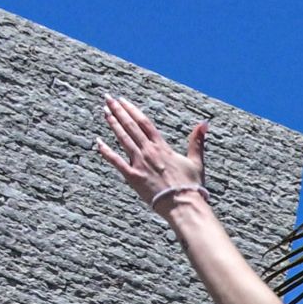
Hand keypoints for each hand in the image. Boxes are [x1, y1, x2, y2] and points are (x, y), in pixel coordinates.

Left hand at [95, 97, 210, 215]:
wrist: (183, 205)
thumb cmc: (191, 186)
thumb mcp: (196, 162)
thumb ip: (197, 141)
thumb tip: (204, 123)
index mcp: (162, 147)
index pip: (144, 123)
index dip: (132, 110)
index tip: (122, 100)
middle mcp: (149, 151)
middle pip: (131, 126)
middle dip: (118, 111)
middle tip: (108, 99)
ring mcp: (139, 163)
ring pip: (123, 139)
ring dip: (113, 124)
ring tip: (104, 112)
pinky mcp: (132, 176)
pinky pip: (116, 161)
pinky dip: (106, 151)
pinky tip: (98, 142)